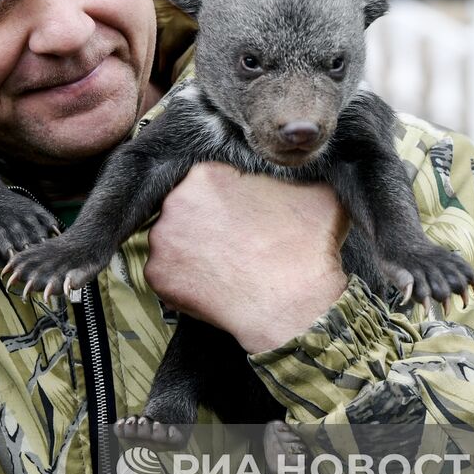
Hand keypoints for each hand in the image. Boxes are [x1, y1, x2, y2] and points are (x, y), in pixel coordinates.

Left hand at [144, 163, 349, 353]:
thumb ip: (296, 175)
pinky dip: (184, 283)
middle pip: (186, 210)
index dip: (227, 202)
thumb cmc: (307, 247)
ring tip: (224, 266)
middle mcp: (175, 202)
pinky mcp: (157, 277)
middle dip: (205, 225)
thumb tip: (301, 169)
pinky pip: (166, 276)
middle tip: (232, 244)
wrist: (296, 303)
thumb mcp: (316, 192)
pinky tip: (212, 286)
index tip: (241, 217)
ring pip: (174, 242)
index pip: (208, 183)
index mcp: (206, 175)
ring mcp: (162, 240)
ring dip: (192, 252)